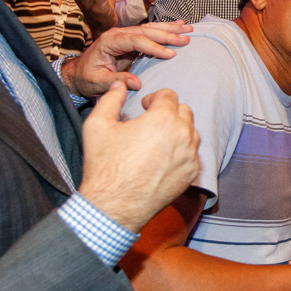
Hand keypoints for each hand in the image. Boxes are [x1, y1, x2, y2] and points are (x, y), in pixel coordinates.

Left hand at [59, 21, 191, 96]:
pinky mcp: (131, 39)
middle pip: (146, 31)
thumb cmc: (86, 79)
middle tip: (186, 38)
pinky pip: (150, 32)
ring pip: (150, 28)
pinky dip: (165, 28)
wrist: (77, 74)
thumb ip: (116, 82)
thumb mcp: (98, 83)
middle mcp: (117, 34)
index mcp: (109, 42)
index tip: (170, 54)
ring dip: (170, 28)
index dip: (153, 47)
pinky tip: (178, 25)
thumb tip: (136, 83)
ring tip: (188, 28)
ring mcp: (124, 34)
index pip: (135, 41)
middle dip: (167, 34)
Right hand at [78, 81, 199, 232]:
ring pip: (191, 132)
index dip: (155, 98)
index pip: (169, 95)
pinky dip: (181, 151)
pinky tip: (163, 158)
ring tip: (157, 140)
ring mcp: (190, 156)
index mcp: (163, 119)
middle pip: (184, 111)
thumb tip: (120, 84)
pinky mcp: (192, 173)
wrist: (113, 206)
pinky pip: (192, 154)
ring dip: (177, 130)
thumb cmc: (104, 166)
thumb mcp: (97, 125)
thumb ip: (110, 99)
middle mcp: (182, 134)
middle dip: (168, 112)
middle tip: (151, 122)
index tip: (144, 107)